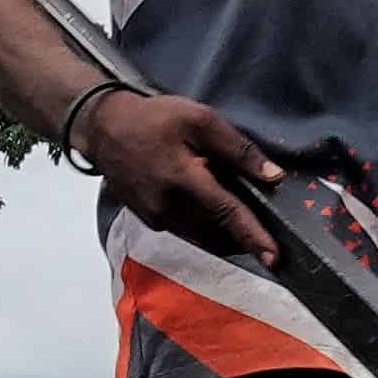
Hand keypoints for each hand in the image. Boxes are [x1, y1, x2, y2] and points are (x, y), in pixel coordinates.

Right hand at [85, 86, 282, 266]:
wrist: (103, 129)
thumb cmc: (153, 119)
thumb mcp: (200, 120)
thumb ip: (238, 150)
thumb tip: (272, 176)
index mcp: (184, 180)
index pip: (227, 215)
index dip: (253, 237)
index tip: (274, 258)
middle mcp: (169, 208)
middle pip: (217, 234)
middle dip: (241, 238)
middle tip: (262, 228)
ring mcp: (157, 218)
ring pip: (202, 237)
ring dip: (224, 234)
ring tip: (237, 214)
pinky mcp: (151, 220)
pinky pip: (187, 231)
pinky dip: (205, 226)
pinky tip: (208, 205)